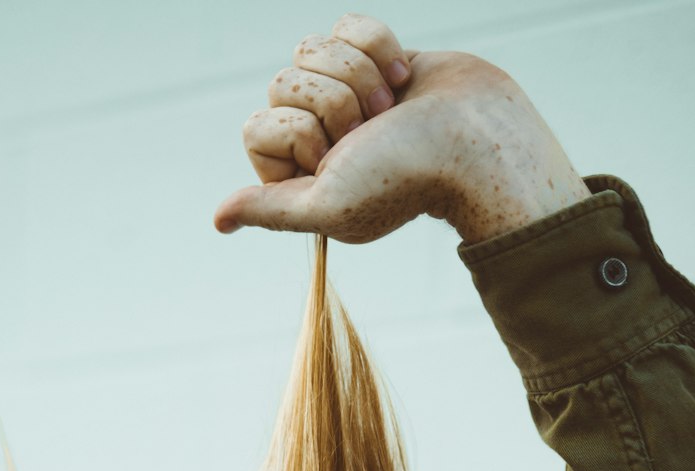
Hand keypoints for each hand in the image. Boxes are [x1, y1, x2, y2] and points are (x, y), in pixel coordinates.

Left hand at [214, 18, 589, 245]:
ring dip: (358, 73)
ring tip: (392, 110)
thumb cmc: (404, 179)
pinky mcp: (374, 61)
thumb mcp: (327, 206)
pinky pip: (345, 26)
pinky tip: (402, 78)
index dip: (298, 132)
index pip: (259, 126)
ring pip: (312, 48)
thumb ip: (270, 209)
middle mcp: (319, 136)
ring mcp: (347, 95)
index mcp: (300, 176)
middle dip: (334, 100)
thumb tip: (218, 220)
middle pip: (284, 83)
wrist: (476, 139)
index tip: (337, 156)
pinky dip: (377, 44)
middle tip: (373, 133)